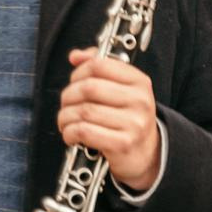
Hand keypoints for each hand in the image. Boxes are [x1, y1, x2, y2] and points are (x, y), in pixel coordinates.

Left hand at [59, 49, 159, 188]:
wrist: (145, 154)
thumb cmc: (126, 118)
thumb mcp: (120, 89)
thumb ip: (99, 67)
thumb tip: (75, 56)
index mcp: (139, 81)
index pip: (100, 65)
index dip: (79, 72)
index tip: (74, 82)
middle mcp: (140, 100)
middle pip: (89, 88)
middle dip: (68, 96)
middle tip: (66, 104)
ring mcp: (134, 123)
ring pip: (84, 111)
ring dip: (65, 117)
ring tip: (65, 121)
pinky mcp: (123, 144)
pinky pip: (84, 132)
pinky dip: (70, 133)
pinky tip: (71, 135)